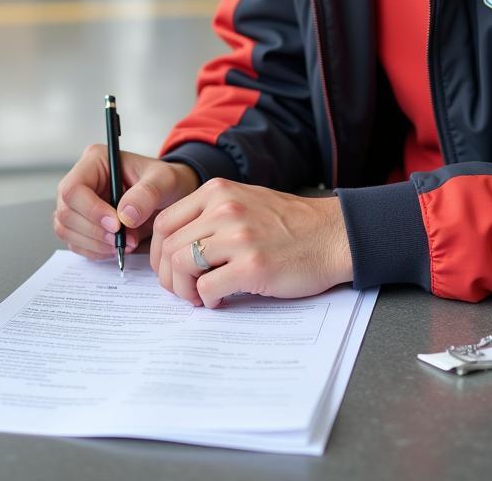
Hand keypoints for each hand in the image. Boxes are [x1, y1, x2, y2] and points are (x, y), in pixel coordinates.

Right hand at [54, 144, 198, 259]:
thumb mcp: (165, 181)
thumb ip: (147, 194)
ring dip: (95, 244)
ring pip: (65, 229)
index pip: (74, 188)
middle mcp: (81, 179)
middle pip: (66, 211)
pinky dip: (94, 251)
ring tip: (125, 244)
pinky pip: (75, 242)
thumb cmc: (165, 182)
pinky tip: (116, 248)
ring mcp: (78, 202)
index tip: (117, 226)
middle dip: (95, 231)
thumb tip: (125, 215)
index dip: (91, 210)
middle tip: (126, 240)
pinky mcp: (81, 222)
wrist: (170, 197)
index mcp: (96, 160)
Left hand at [149, 179, 352, 307]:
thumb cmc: (290, 224)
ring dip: (184, 289)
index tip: (168, 269)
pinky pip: (207, 287)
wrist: (333, 235)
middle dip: (168, 276)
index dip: (158, 252)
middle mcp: (223, 209)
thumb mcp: (244, 202)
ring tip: (199, 296)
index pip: (164, 222)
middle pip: (168, 246)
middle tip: (182, 290)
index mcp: (217, 192)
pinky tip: (220, 299)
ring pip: (181, 265)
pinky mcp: (252, 266)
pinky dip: (206, 299)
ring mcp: (238, 236)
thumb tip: (175, 246)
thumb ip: (210, 216)